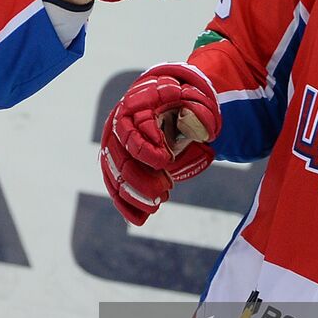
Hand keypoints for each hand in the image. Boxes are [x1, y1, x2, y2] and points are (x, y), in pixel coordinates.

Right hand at [100, 64, 221, 224]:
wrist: (164, 103)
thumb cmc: (178, 100)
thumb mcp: (191, 98)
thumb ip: (197, 112)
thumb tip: (204, 134)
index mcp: (132, 108)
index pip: (131, 135)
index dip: (147, 152)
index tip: (167, 160)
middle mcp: (116, 129)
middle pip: (120, 161)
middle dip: (142, 181)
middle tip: (166, 190)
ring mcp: (113, 149)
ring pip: (115, 179)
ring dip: (135, 196)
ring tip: (158, 203)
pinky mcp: (114, 166)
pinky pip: (114, 189)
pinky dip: (125, 206)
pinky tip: (141, 219)